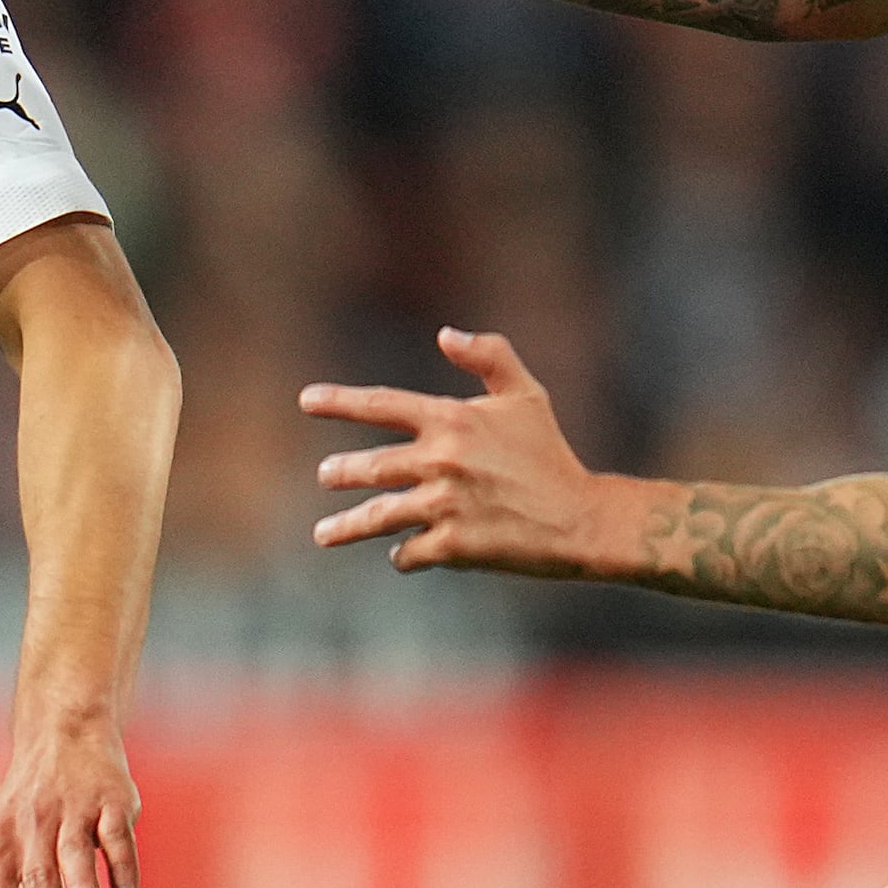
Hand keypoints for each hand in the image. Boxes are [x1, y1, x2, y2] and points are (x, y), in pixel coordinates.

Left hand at [302, 328, 633, 576]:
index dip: (340, 402)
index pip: (381, 404)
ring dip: (347, 527)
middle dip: (342, 473)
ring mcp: (444, 505)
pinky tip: (401, 553)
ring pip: (378, 517)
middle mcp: (442, 461)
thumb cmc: (550, 456)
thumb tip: (446, 333)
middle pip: (371, 468)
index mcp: (453, 420)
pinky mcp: (452, 546)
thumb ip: (490, 356)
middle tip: (326, 475)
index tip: (306, 400)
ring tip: (324, 533)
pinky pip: (409, 552)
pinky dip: (402, 554)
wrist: (581, 519)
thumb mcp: (527, 395)